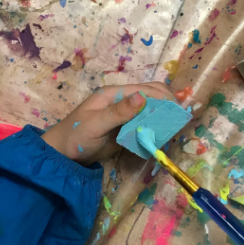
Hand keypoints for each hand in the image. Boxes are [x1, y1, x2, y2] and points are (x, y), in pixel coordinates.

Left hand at [42, 82, 175, 162]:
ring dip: (163, 115)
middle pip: (150, 95)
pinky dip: (155, 126)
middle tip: (180, 118)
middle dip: (167, 103)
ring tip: (176, 126)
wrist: (62, 155)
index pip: (144, 89)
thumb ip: (119, 112)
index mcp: (113, 94)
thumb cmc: (76, 137)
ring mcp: (123, 114)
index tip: (178, 110)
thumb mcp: (96, 124)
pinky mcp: (125, 128)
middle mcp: (121, 101)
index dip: (163, 97)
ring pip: (150, 109)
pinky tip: (164, 134)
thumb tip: (143, 96)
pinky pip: (144, 123)